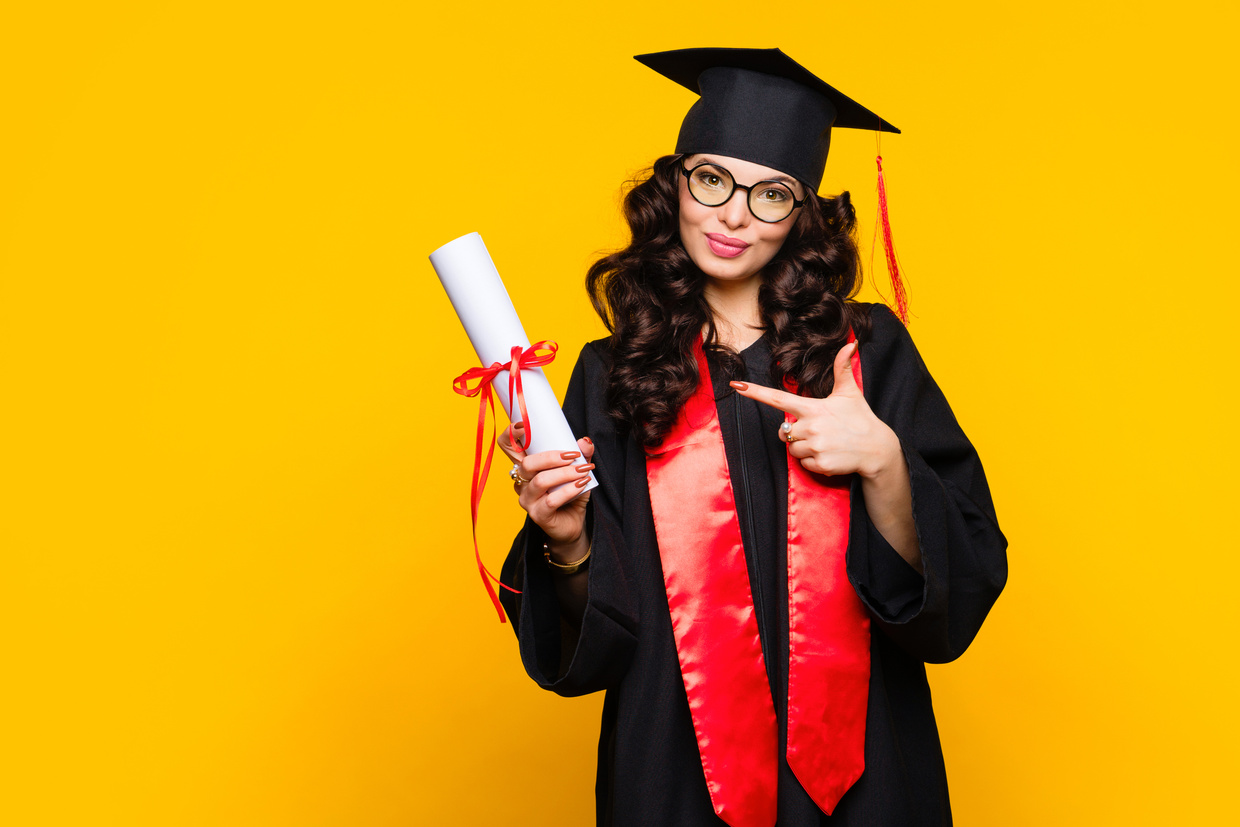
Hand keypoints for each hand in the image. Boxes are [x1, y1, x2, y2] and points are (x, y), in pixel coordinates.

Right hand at [498, 423, 594, 552]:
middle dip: (551, 457)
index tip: (524, 425)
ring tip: (583, 471)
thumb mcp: (576, 470)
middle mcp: (521, 482)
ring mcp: (527, 500)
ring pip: (540, 481)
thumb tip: (585, 442)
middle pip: (527, 464)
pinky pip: (551, 500)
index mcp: (526, 467)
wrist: (572, 524)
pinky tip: (582, 484)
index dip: (510, 434)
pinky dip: (569, 490)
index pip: (507, 446)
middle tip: (574, 455)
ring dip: (565, 473)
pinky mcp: (538, 515)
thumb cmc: (569, 494)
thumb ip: (581, 455)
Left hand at [730, 342, 900, 479]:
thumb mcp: (850, 392)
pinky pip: (803, 464)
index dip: (755, 392)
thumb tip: (849, 344)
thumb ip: (842, 369)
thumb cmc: (861, 419)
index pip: (778, 398)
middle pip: (784, 432)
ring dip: (803, 448)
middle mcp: (810, 427)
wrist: (878, 449)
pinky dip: (813, 462)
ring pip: (792, 449)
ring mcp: (815, 446)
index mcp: (812, 408)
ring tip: (825, 443)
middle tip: (818, 431)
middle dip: (795, 433)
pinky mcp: (820, 464)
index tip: (737, 386)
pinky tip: (829, 455)